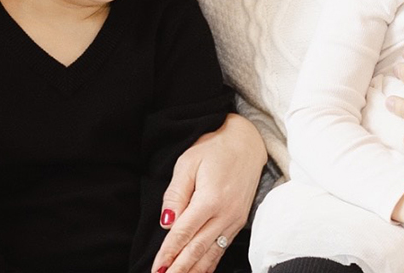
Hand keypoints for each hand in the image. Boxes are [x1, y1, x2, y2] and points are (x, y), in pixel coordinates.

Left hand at [151, 114, 265, 272]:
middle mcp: (225, 215)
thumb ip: (176, 194)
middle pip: (197, 249)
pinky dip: (209, 264)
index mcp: (210, 199)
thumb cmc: (213, 149)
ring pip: (211, 254)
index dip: (169, 252)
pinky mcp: (239, 223)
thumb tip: (166, 224)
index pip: (184, 233)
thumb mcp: (188, 163)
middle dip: (179, 268)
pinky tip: (198, 271)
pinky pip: (221, 249)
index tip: (157, 267)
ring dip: (193, 270)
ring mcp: (234, 221)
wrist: (246, 143)